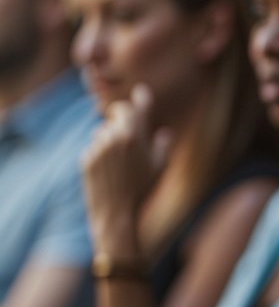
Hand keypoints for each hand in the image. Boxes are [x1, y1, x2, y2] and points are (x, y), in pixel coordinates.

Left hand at [82, 84, 172, 254]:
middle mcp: (116, 137)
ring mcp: (99, 148)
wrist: (116, 214)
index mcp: (136, 135)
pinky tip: (109, 171)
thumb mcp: (160, 167)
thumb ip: (163, 144)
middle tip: (129, 126)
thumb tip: (164, 132)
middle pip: (117, 113)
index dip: (141, 98)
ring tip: (121, 159)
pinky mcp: (86, 159)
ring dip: (110, 138)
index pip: (137, 107)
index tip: (141, 92)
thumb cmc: (143, 190)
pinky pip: (94, 148)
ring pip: (103, 131)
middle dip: (122, 116)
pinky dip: (100, 154)